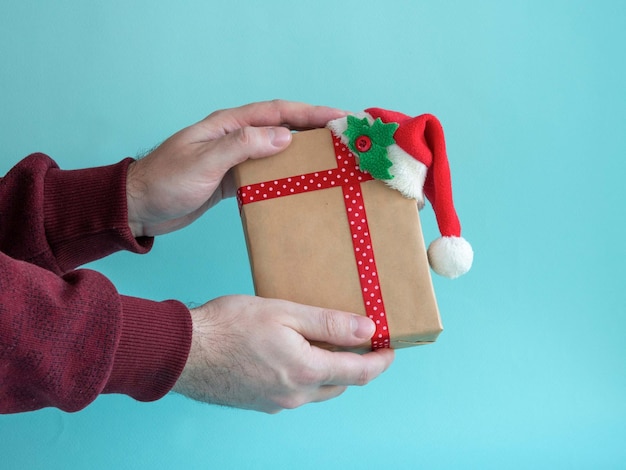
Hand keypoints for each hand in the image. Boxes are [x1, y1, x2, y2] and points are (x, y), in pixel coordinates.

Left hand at [126, 100, 346, 236]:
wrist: (140, 207)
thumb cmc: (165, 182)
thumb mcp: (203, 162)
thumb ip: (242, 147)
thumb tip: (285, 138)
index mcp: (228, 124)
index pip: (277, 112)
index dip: (310, 112)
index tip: (340, 116)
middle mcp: (235, 137)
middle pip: (282, 127)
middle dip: (314, 129)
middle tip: (346, 138)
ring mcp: (235, 159)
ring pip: (277, 150)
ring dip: (304, 153)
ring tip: (333, 159)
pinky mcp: (233, 180)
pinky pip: (267, 173)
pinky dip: (286, 175)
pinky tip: (303, 184)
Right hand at [172, 295, 394, 412]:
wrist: (183, 352)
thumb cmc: (229, 327)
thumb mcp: (285, 313)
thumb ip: (329, 324)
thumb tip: (367, 330)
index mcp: (306, 372)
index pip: (359, 373)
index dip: (380, 361)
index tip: (392, 349)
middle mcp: (296, 395)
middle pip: (340, 383)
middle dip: (356, 365)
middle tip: (361, 341)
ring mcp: (277, 403)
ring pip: (318, 389)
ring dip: (330, 370)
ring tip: (327, 344)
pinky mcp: (260, 403)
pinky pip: (295, 392)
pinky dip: (306, 375)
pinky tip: (294, 354)